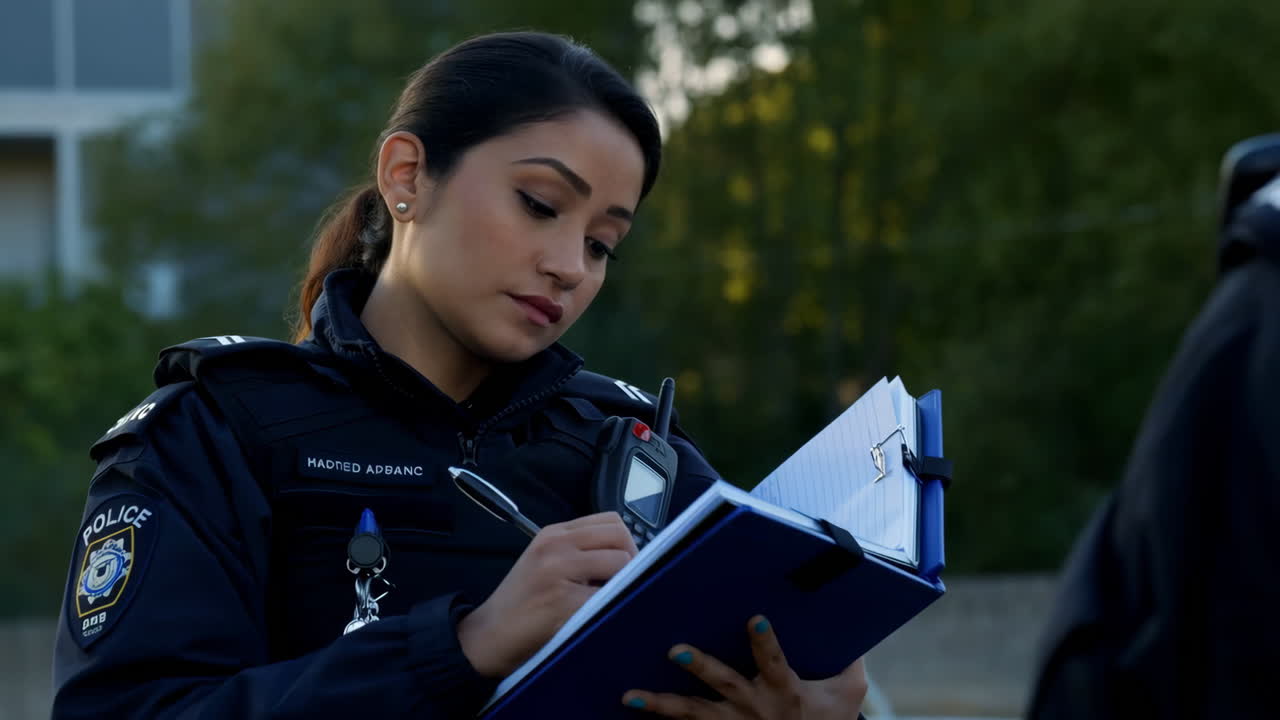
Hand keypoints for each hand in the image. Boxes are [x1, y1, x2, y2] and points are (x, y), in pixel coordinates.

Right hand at [457, 511, 637, 676]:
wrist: (486, 637)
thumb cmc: (520, 604)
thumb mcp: (546, 564)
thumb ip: (580, 553)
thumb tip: (630, 558)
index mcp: (554, 533)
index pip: (611, 521)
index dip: (627, 543)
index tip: (626, 567)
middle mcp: (556, 545)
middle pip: (620, 536)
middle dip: (633, 561)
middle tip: (626, 586)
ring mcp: (559, 570)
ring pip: (621, 563)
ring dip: (625, 584)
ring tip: (610, 602)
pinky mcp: (563, 601)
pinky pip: (609, 598)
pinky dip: (614, 608)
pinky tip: (602, 618)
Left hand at [621, 616, 866, 718]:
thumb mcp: (848, 694)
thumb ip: (851, 662)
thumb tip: (854, 624)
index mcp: (784, 691)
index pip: (774, 661)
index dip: (764, 641)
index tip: (754, 618)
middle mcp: (753, 707)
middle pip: (723, 684)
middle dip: (700, 666)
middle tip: (675, 649)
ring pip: (691, 714)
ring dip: (660, 704)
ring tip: (630, 695)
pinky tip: (633, 714)